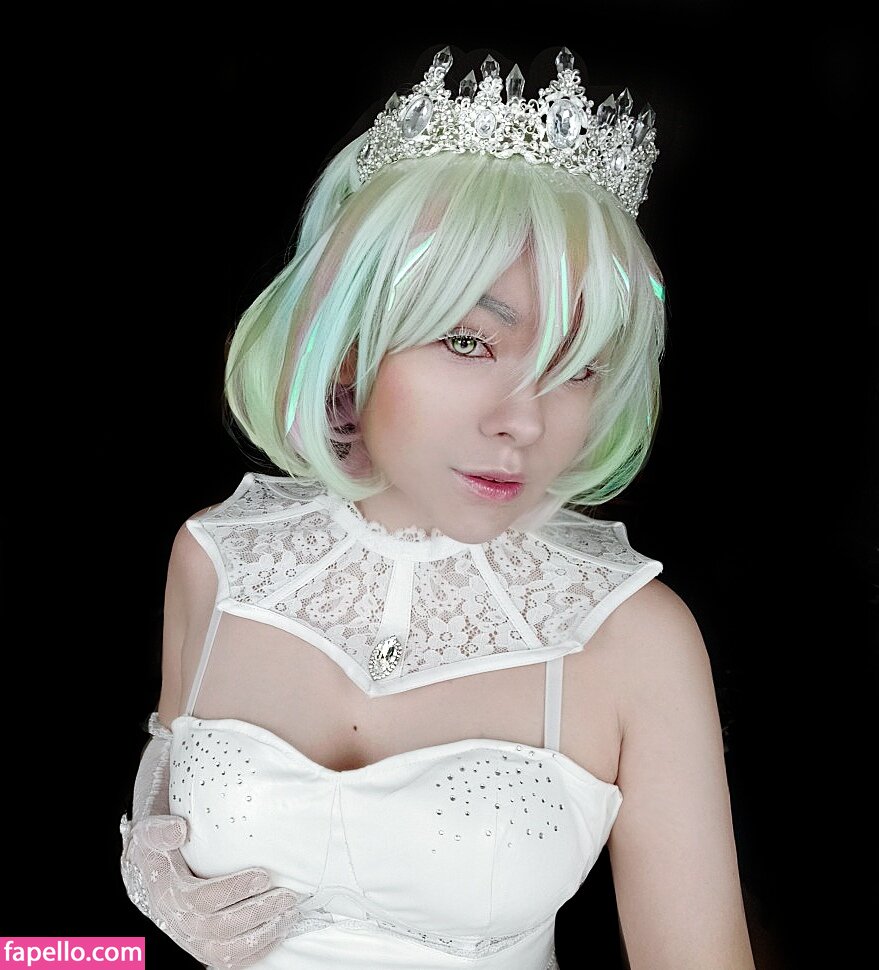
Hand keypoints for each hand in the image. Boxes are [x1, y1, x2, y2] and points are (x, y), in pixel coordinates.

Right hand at [120, 812, 304, 967]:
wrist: (149, 872)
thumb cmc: (157, 849)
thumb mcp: (150, 832)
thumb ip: (160, 830)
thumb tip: (179, 830)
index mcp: (168, 894)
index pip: (201, 901)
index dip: (234, 890)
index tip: (263, 876)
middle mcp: (178, 922)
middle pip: (219, 929)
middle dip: (258, 914)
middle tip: (287, 897)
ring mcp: (191, 939)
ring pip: (226, 952)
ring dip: (262, 936)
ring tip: (289, 915)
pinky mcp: (203, 946)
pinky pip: (229, 961)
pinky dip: (256, 952)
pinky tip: (277, 932)